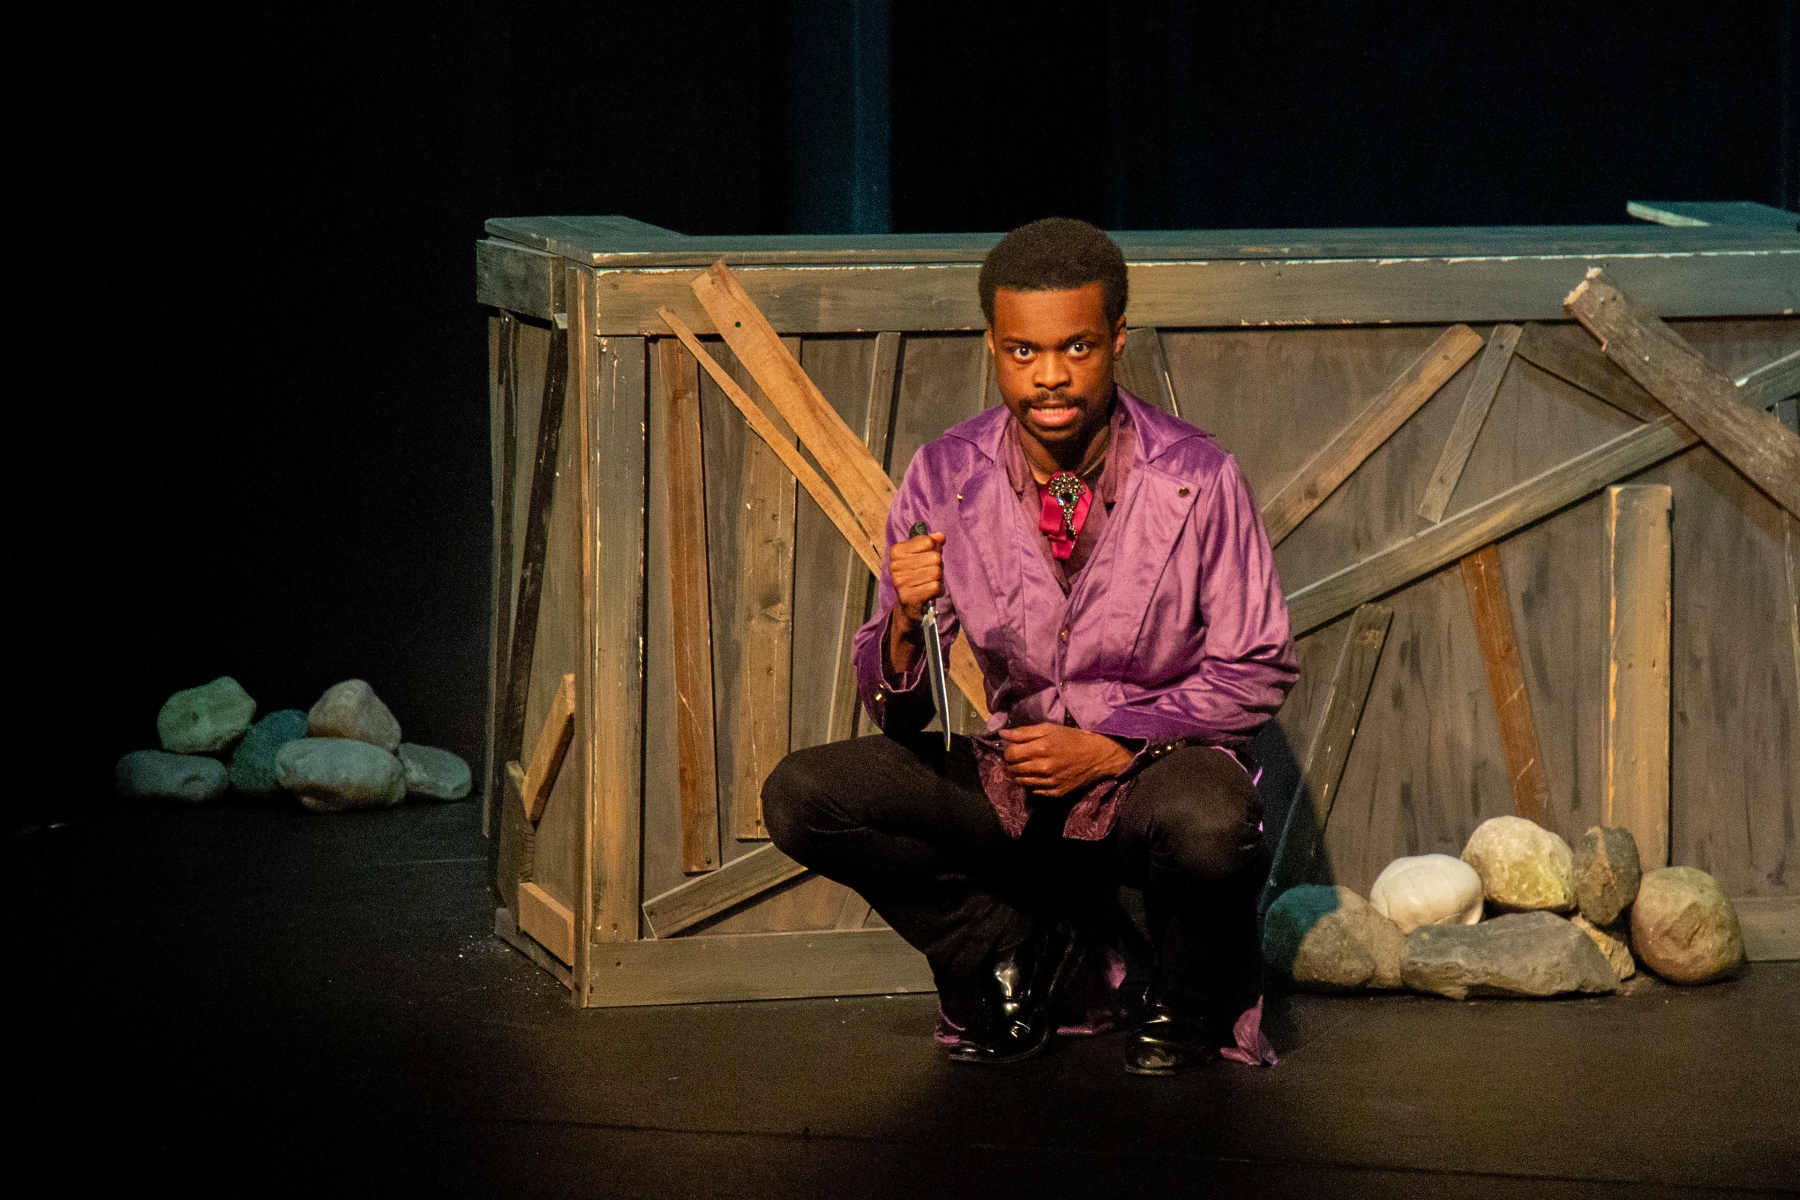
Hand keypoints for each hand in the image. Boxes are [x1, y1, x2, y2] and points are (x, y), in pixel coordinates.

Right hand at [886, 530, 944, 674]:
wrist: (909, 607)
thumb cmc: (918, 577)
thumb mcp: (922, 556)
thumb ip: (931, 543)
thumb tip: (940, 536)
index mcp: (896, 551)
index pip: (928, 542)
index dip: (934, 550)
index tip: (926, 560)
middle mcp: (895, 566)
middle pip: (935, 558)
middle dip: (938, 567)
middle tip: (929, 576)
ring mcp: (900, 582)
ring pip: (936, 572)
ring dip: (939, 580)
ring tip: (929, 585)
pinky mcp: (908, 597)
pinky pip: (935, 587)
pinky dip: (938, 591)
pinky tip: (930, 594)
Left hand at [999, 724, 1133, 796]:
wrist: (1098, 756)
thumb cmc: (1072, 738)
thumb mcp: (1049, 729)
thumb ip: (1024, 732)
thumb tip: (1002, 733)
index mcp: (1041, 748)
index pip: (1010, 755)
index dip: (1008, 751)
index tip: (1014, 749)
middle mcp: (1043, 767)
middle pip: (1013, 769)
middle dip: (1012, 763)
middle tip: (1019, 758)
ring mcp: (1049, 782)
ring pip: (1022, 781)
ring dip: (1020, 774)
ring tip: (1028, 766)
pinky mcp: (1056, 792)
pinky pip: (1034, 791)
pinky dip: (1032, 783)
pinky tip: (1039, 775)